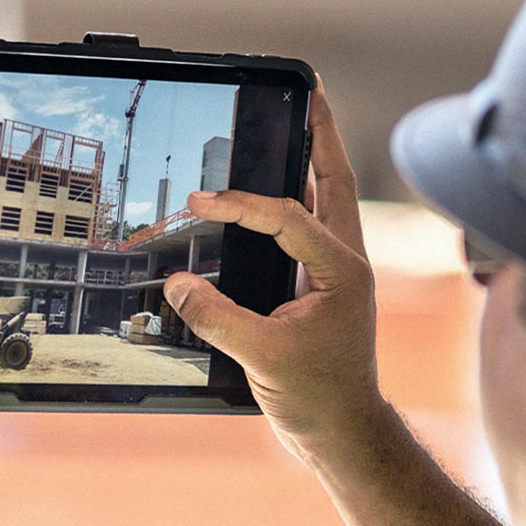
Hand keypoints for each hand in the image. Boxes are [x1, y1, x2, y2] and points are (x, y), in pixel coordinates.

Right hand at [164, 81, 382, 454]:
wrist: (344, 432)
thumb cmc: (319, 397)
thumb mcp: (264, 356)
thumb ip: (217, 318)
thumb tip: (178, 284)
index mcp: (343, 270)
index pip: (289, 215)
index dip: (241, 203)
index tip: (199, 202)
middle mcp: (347, 262)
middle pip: (335, 182)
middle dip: (323, 136)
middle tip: (310, 93)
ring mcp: (337, 274)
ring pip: (330, 201)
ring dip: (315, 161)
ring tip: (301, 125)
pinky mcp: (322, 288)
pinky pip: (310, 230)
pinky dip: (296, 202)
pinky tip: (275, 196)